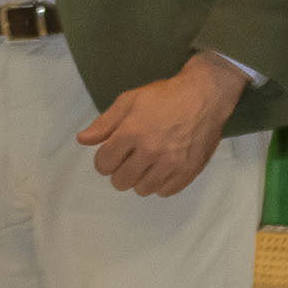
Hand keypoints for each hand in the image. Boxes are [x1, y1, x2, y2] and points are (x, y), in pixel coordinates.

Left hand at [76, 54, 248, 196]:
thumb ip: (104, 122)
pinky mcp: (188, 171)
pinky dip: (160, 184)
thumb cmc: (164, 96)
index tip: (112, 154)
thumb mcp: (130, 100)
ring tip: (148, 164)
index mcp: (131, 132)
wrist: (205, 95)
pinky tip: (163, 169)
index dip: (104, 160)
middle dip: (120, 172)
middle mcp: (150, 151)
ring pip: (142, 189)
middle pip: (121, 182)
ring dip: (140, 179)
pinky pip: (164, 192)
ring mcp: (171, 163)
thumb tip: (82, 140)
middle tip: (130, 159)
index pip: (103, 164)